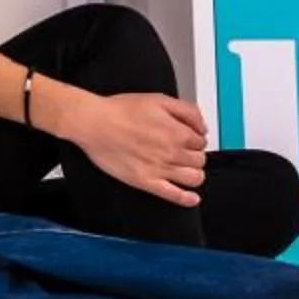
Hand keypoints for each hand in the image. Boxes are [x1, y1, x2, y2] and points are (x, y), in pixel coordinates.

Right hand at [51, 90, 207, 207]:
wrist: (95, 123)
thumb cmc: (121, 111)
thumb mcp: (159, 99)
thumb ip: (187, 111)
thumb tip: (202, 127)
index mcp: (177, 132)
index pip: (201, 142)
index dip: (195, 139)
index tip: (188, 138)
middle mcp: (172, 153)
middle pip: (200, 160)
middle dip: (194, 155)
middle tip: (183, 151)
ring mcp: (160, 169)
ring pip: (194, 178)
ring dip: (194, 173)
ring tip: (184, 169)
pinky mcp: (146, 182)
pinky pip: (174, 195)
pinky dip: (187, 199)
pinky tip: (191, 198)